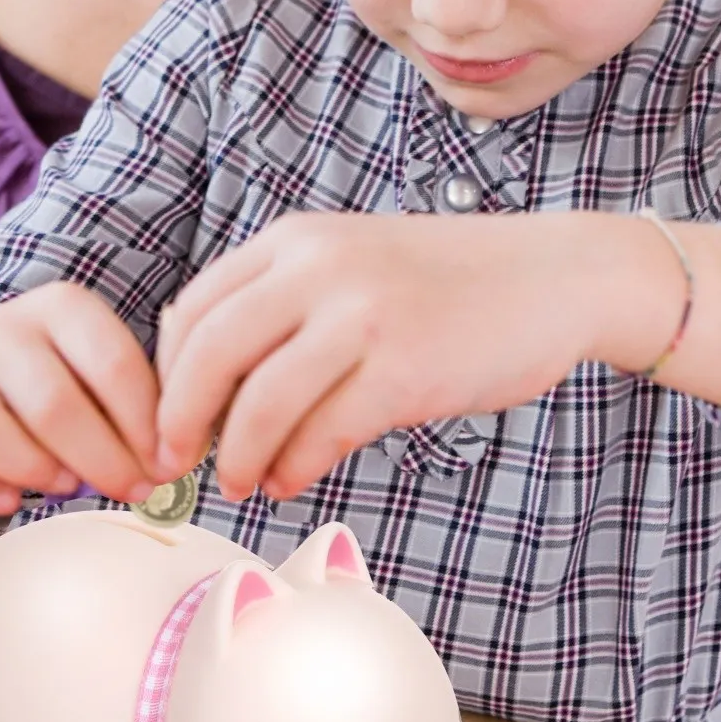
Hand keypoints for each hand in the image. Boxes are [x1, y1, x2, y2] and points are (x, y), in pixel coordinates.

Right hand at [0, 281, 159, 516]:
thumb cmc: (57, 372)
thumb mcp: (101, 362)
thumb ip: (143, 400)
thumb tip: (177, 459)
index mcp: (60, 308)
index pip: (111, 364)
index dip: (146, 426)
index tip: (170, 466)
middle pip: (52, 403)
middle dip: (104, 459)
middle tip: (134, 490)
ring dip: (35, 468)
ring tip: (68, 485)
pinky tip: (10, 500)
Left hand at [153, 212, 677, 501]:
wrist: (555, 276)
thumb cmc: (448, 284)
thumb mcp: (353, 265)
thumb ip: (284, 303)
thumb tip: (206, 380)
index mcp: (297, 240)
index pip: (193, 309)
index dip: (166, 376)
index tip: (167, 420)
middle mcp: (320, 268)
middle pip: (209, 354)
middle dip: (180, 422)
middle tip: (175, 464)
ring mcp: (364, 317)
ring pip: (261, 402)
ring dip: (237, 455)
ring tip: (239, 482)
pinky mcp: (405, 369)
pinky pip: (323, 431)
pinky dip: (295, 466)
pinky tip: (290, 479)